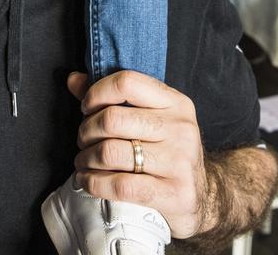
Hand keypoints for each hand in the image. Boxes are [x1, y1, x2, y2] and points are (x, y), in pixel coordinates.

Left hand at [69, 70, 207, 238]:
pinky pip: (120, 186)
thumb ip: (113, 98)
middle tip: (82, 140)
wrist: (203, 197)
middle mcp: (181, 128)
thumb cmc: (167, 150)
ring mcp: (180, 162)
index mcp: (175, 102)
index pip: (127, 82)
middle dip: (86, 130)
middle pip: (113, 119)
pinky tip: (87, 181)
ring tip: (83, 161)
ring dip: (86, 158)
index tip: (86, 107)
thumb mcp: (150, 118)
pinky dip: (94, 183)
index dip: (97, 92)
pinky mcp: (174, 194)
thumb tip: (74, 79)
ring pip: (111, 152)